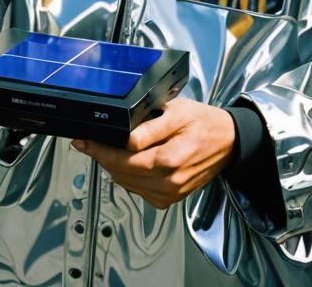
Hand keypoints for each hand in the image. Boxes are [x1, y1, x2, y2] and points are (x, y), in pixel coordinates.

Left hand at [72, 98, 235, 209]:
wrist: (228, 141)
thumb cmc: (203, 123)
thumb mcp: (175, 112)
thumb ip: (147, 127)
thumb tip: (123, 137)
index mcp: (169, 160)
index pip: (121, 159)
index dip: (98, 149)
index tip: (83, 141)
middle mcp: (169, 182)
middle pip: (121, 174)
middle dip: (102, 157)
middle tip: (90, 142)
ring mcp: (170, 194)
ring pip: (127, 185)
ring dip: (114, 168)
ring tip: (110, 149)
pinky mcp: (170, 200)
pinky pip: (139, 191)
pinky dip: (129, 178)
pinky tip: (130, 163)